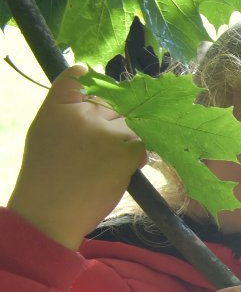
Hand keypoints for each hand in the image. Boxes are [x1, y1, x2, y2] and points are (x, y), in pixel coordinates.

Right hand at [8, 66, 144, 248]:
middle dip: (113, 123)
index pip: (80, 77)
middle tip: (97, 151)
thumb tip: (91, 80)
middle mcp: (82, 114)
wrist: (48, 214)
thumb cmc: (47, 176)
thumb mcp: (46, 132)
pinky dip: (137, 158)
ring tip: (104, 164)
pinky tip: (118, 171)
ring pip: (132, 124)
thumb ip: (68, 109)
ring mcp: (106, 131)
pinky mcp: (125, 150)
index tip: (96, 100)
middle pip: (114, 104)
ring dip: (127, 142)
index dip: (95, 87)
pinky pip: (144, 144)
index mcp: (56, 106)